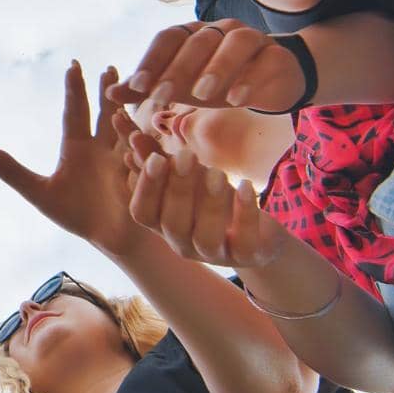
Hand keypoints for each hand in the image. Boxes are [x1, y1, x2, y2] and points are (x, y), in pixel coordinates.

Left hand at [0, 62, 148, 256]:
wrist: (106, 238)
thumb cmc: (74, 214)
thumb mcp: (39, 193)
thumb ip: (12, 172)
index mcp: (77, 147)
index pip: (74, 112)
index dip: (74, 89)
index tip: (73, 65)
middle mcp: (102, 148)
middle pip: (103, 112)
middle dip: (106, 91)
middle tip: (108, 68)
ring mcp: (125, 160)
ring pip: (126, 129)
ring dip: (125, 113)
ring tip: (127, 93)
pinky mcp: (143, 177)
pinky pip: (144, 156)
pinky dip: (144, 143)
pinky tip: (146, 132)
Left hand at [107, 20, 307, 111]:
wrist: (273, 81)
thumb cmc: (219, 83)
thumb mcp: (182, 89)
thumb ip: (148, 89)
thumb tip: (110, 93)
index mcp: (193, 33)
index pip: (168, 38)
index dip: (151, 60)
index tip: (136, 86)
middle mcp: (221, 29)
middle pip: (197, 41)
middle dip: (178, 69)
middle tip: (163, 96)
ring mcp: (252, 38)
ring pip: (234, 44)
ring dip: (216, 68)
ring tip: (201, 96)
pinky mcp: (277, 55)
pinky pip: (265, 61)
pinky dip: (249, 79)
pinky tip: (236, 100)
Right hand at [128, 147, 287, 267]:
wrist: (258, 231)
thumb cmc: (212, 198)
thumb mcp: (187, 176)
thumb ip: (160, 159)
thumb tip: (135, 137)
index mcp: (163, 224)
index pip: (143, 212)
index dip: (147, 188)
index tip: (157, 158)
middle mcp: (184, 243)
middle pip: (173, 223)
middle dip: (178, 188)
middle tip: (188, 155)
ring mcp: (216, 254)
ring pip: (206, 238)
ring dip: (209, 203)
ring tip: (217, 172)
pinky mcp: (248, 255)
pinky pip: (245, 243)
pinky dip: (245, 214)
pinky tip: (245, 185)